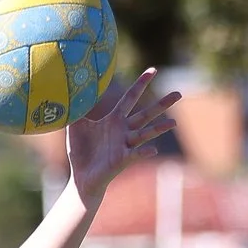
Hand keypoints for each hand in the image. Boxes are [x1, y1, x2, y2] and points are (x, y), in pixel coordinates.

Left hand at [63, 70, 179, 200]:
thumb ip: (76, 108)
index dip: (141, 84)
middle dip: (162, 104)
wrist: (81, 177)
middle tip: (179, 93)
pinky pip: (135, 154)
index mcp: (114, 120)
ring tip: (174, 123)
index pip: (130, 98)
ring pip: (146, 134)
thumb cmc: (80, 152)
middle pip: (146, 114)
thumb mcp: (75, 126)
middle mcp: (124, 131)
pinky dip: (144, 151)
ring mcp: (125, 145)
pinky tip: (153, 149)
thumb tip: (68, 88)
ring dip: (160, 128)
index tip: (154, 70)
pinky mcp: (122, 159)